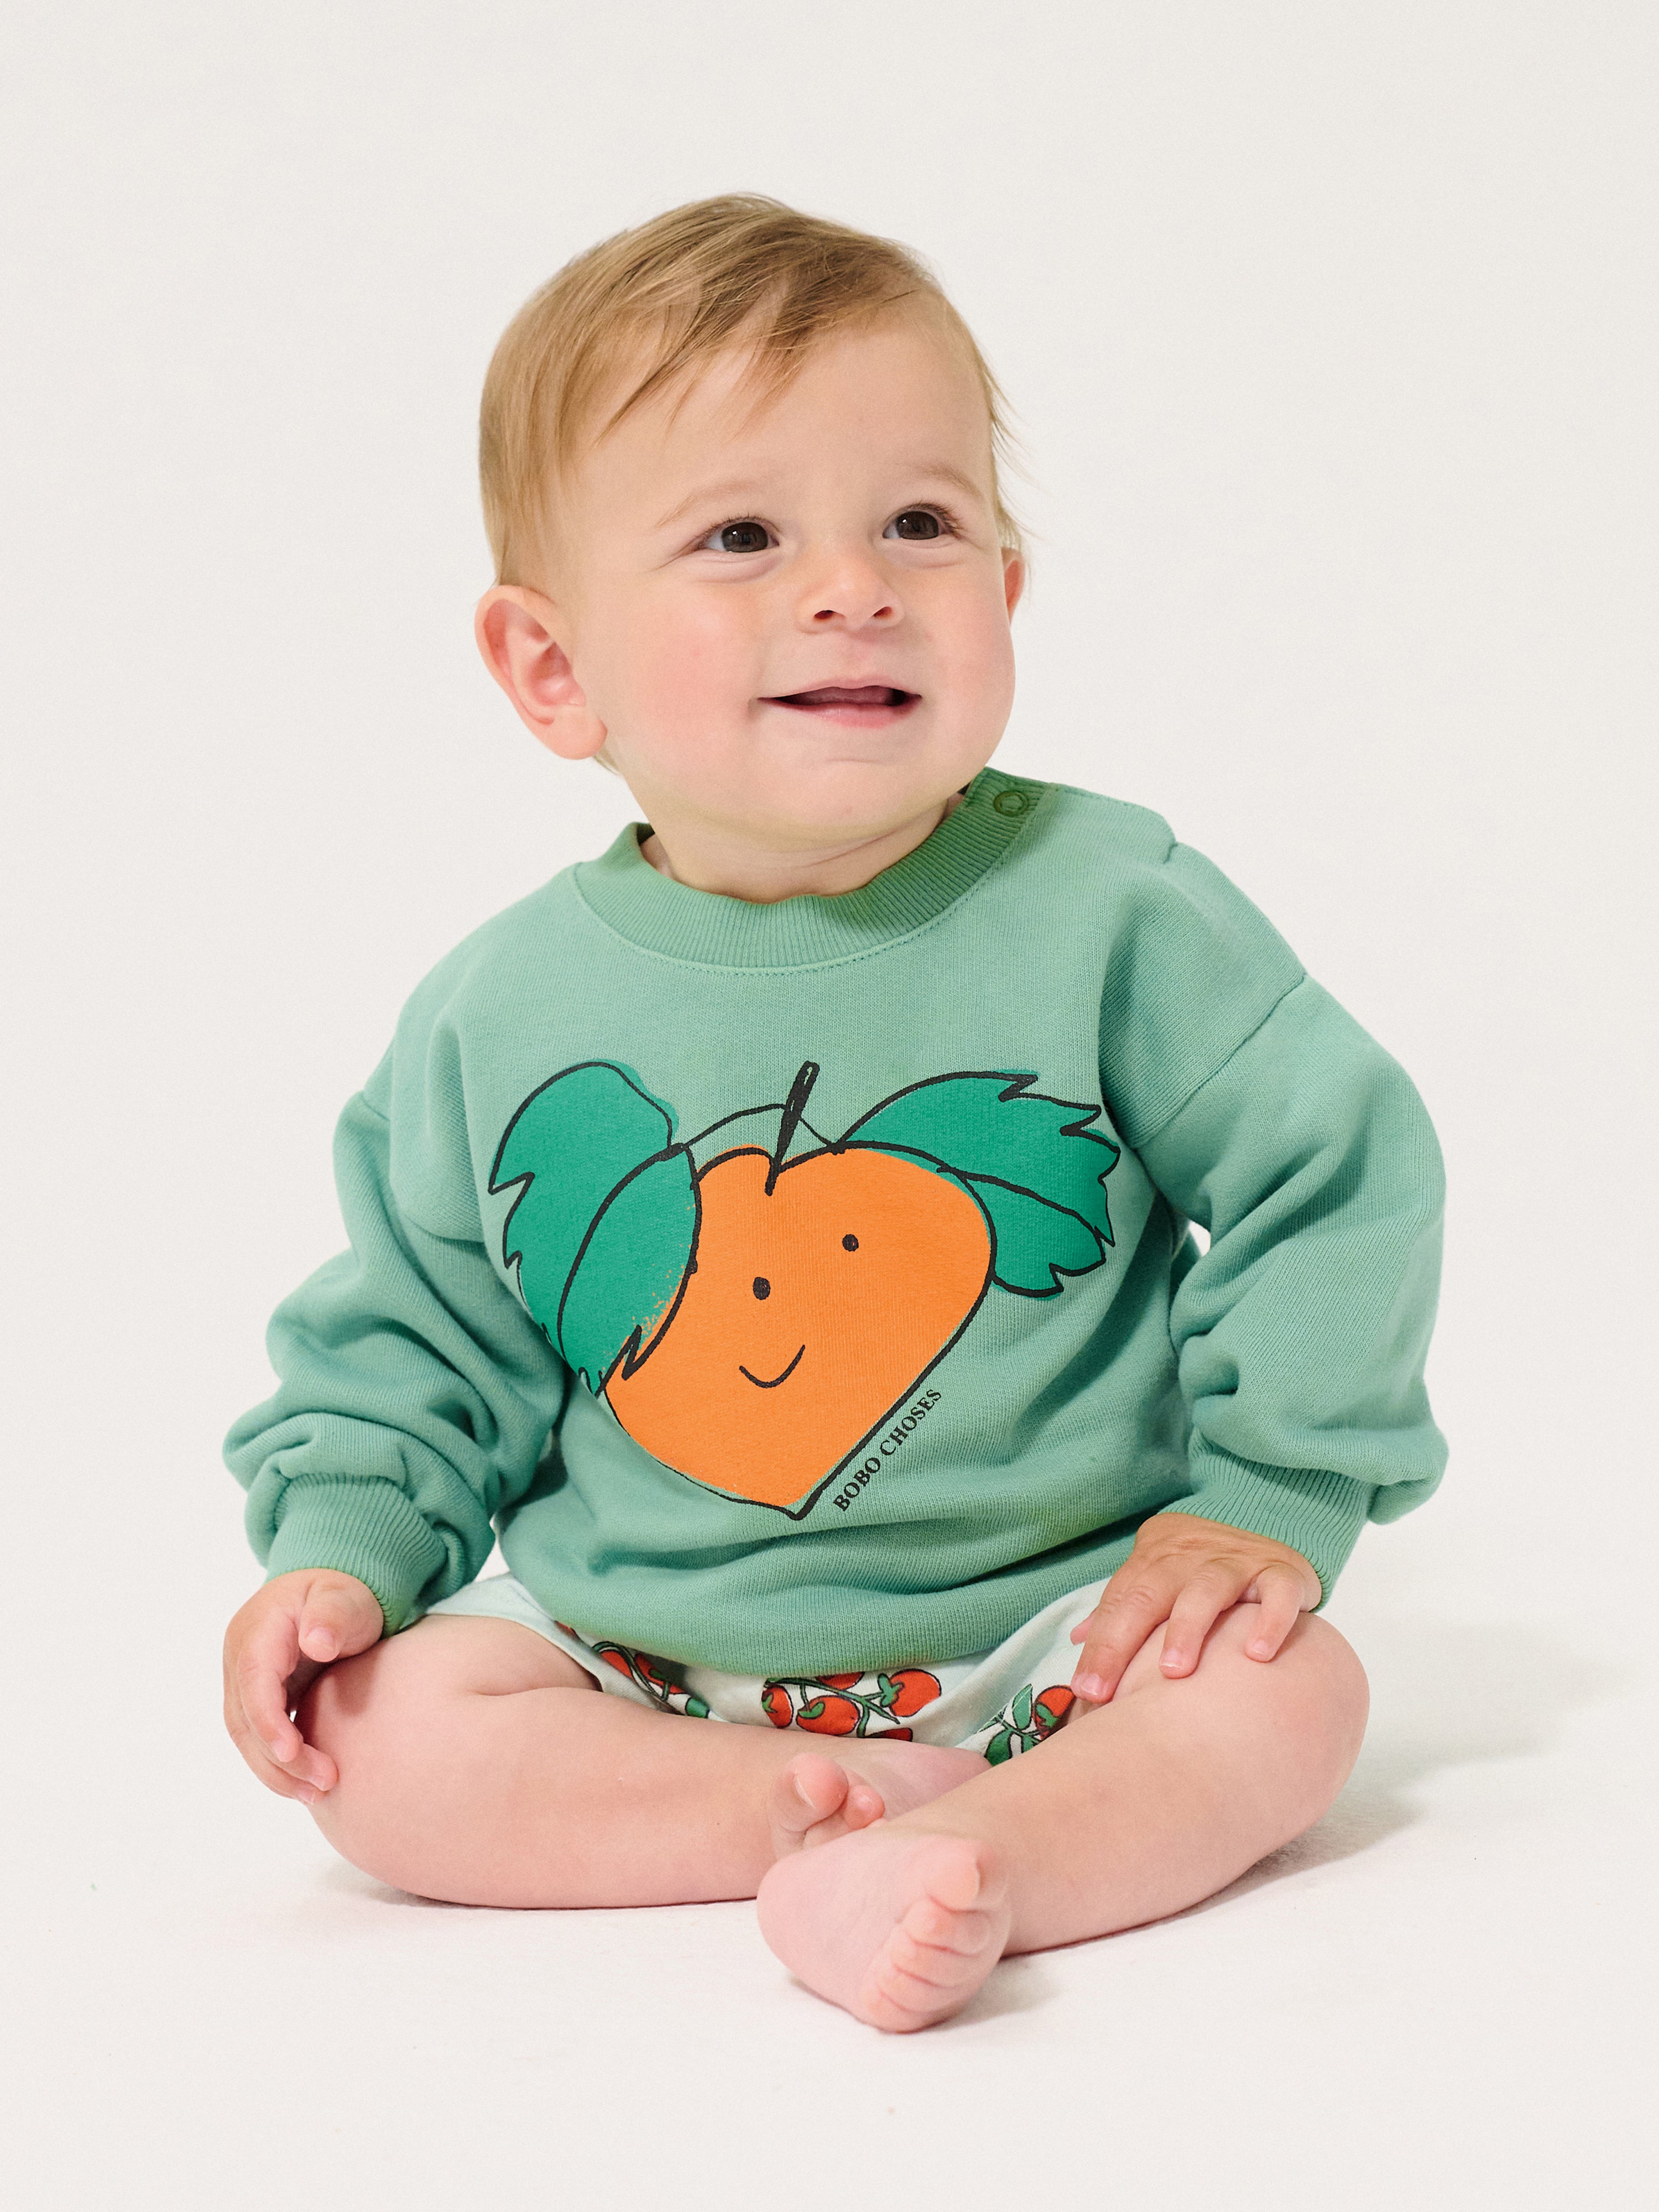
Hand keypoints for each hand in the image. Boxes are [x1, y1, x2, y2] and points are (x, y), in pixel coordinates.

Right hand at [222, 1569, 382, 1801]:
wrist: (334, 1597)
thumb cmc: (344, 1595)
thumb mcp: (346, 1598)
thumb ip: (333, 1615)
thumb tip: (316, 1642)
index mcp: (257, 1630)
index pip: (253, 1682)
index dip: (268, 1722)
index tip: (292, 1752)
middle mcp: (240, 1658)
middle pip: (245, 1718)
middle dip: (277, 1759)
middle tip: (322, 1784)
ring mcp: (244, 1680)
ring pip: (246, 1735)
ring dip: (275, 1770)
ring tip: (316, 1793)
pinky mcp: (256, 1699)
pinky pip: (258, 1736)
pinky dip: (277, 1762)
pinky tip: (306, 1783)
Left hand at [1069, 1512, 1320, 1703]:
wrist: (1273, 1544)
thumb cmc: (1203, 1577)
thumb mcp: (1161, 1583)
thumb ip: (1124, 1608)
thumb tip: (1076, 1639)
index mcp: (1155, 1557)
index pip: (1119, 1602)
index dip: (1099, 1647)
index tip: (1085, 1691)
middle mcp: (1191, 1554)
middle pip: (1149, 1592)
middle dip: (1123, 1641)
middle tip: (1106, 1691)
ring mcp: (1238, 1561)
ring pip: (1207, 1587)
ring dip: (1187, 1628)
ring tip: (1173, 1671)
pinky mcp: (1283, 1572)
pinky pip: (1277, 1593)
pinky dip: (1269, 1621)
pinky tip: (1257, 1656)